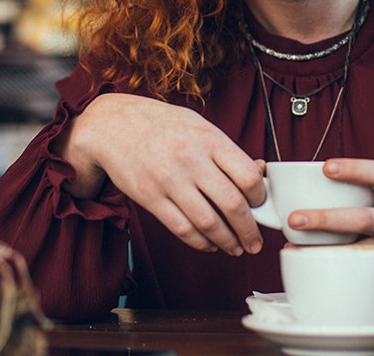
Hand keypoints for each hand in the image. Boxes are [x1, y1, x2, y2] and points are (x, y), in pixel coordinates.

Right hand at [61, 92, 265, 255]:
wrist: (112, 126)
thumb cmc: (162, 125)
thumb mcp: (199, 127)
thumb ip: (228, 151)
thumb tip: (260, 173)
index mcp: (209, 139)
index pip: (247, 175)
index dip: (260, 197)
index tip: (261, 205)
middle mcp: (191, 159)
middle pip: (232, 204)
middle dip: (249, 230)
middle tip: (255, 241)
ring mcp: (169, 180)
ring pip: (209, 223)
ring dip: (227, 242)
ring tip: (236, 248)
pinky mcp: (150, 198)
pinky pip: (182, 229)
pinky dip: (201, 243)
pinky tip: (210, 244)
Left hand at [285, 158, 373, 297]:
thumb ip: (367, 192)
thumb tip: (313, 186)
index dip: (353, 169)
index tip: (325, 168)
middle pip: (365, 219)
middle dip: (326, 219)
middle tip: (295, 218)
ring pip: (361, 251)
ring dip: (325, 250)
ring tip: (296, 248)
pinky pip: (364, 270)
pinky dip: (336, 267)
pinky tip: (314, 265)